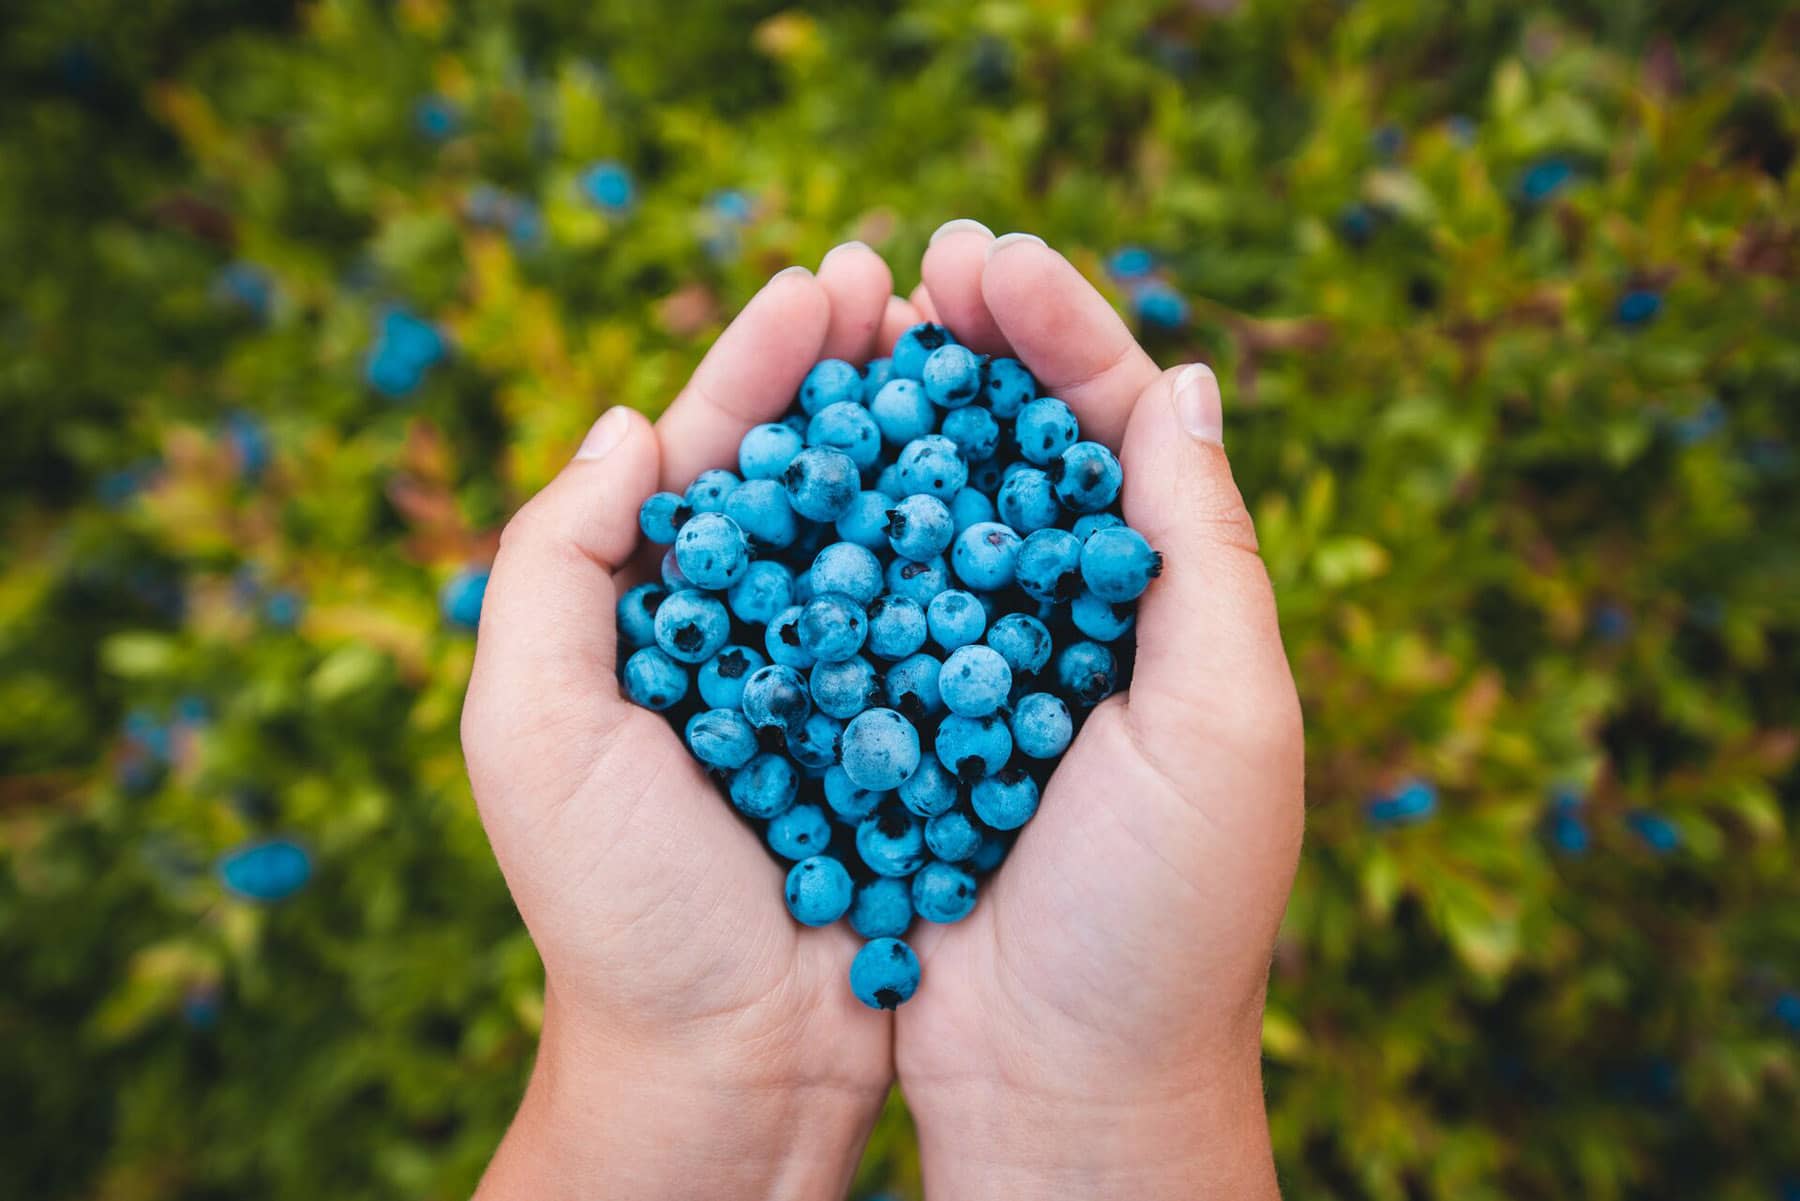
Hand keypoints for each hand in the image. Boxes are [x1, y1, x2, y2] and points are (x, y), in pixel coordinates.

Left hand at [462, 245, 918, 1200]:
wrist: (732, 1068)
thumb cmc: (620, 907)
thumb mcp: (532, 729)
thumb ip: (551, 564)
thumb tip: (625, 420)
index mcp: (650, 617)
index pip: (708, 453)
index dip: (763, 362)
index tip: (829, 284)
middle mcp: (750, 635)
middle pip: (809, 471)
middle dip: (856, 373)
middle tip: (916, 282)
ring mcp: (840, 682)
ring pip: (890, 533)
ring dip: (931, 440)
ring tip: (983, 350)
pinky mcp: (916, 740)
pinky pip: (952, 626)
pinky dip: (985, 554)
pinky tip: (1029, 488)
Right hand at [893, 226, 1304, 1198]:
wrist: (1062, 1084)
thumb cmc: (1164, 912)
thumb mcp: (1222, 717)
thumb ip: (1204, 548)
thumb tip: (1184, 376)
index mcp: (1168, 607)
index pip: (1116, 428)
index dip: (1059, 329)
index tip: (980, 257)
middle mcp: (1075, 623)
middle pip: (1019, 446)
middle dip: (974, 347)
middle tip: (911, 265)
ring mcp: (978, 672)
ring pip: (933, 508)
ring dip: (895, 414)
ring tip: (845, 331)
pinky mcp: (899, 728)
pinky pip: (861, 603)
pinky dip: (833, 528)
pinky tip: (792, 466)